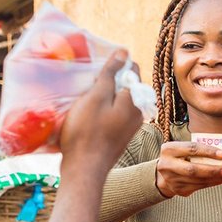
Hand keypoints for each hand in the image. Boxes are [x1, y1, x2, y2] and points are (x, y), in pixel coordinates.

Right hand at [59, 49, 142, 175]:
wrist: (84, 169)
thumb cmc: (86, 132)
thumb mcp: (95, 97)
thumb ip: (110, 74)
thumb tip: (124, 51)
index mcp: (135, 100)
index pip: (131, 70)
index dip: (114, 66)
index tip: (95, 72)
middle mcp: (138, 113)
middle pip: (126, 86)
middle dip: (109, 82)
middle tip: (88, 86)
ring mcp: (130, 126)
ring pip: (120, 101)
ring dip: (105, 96)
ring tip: (85, 100)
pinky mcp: (120, 136)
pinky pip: (115, 114)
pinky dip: (104, 110)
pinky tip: (88, 115)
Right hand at [155, 142, 221, 197]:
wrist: (164, 174)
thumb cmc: (180, 157)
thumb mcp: (183, 149)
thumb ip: (198, 150)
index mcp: (169, 150)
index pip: (191, 149)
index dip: (208, 152)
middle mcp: (167, 165)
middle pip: (193, 169)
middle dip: (213, 169)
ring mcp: (171, 180)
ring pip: (198, 180)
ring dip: (216, 178)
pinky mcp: (178, 190)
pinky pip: (199, 187)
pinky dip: (213, 183)